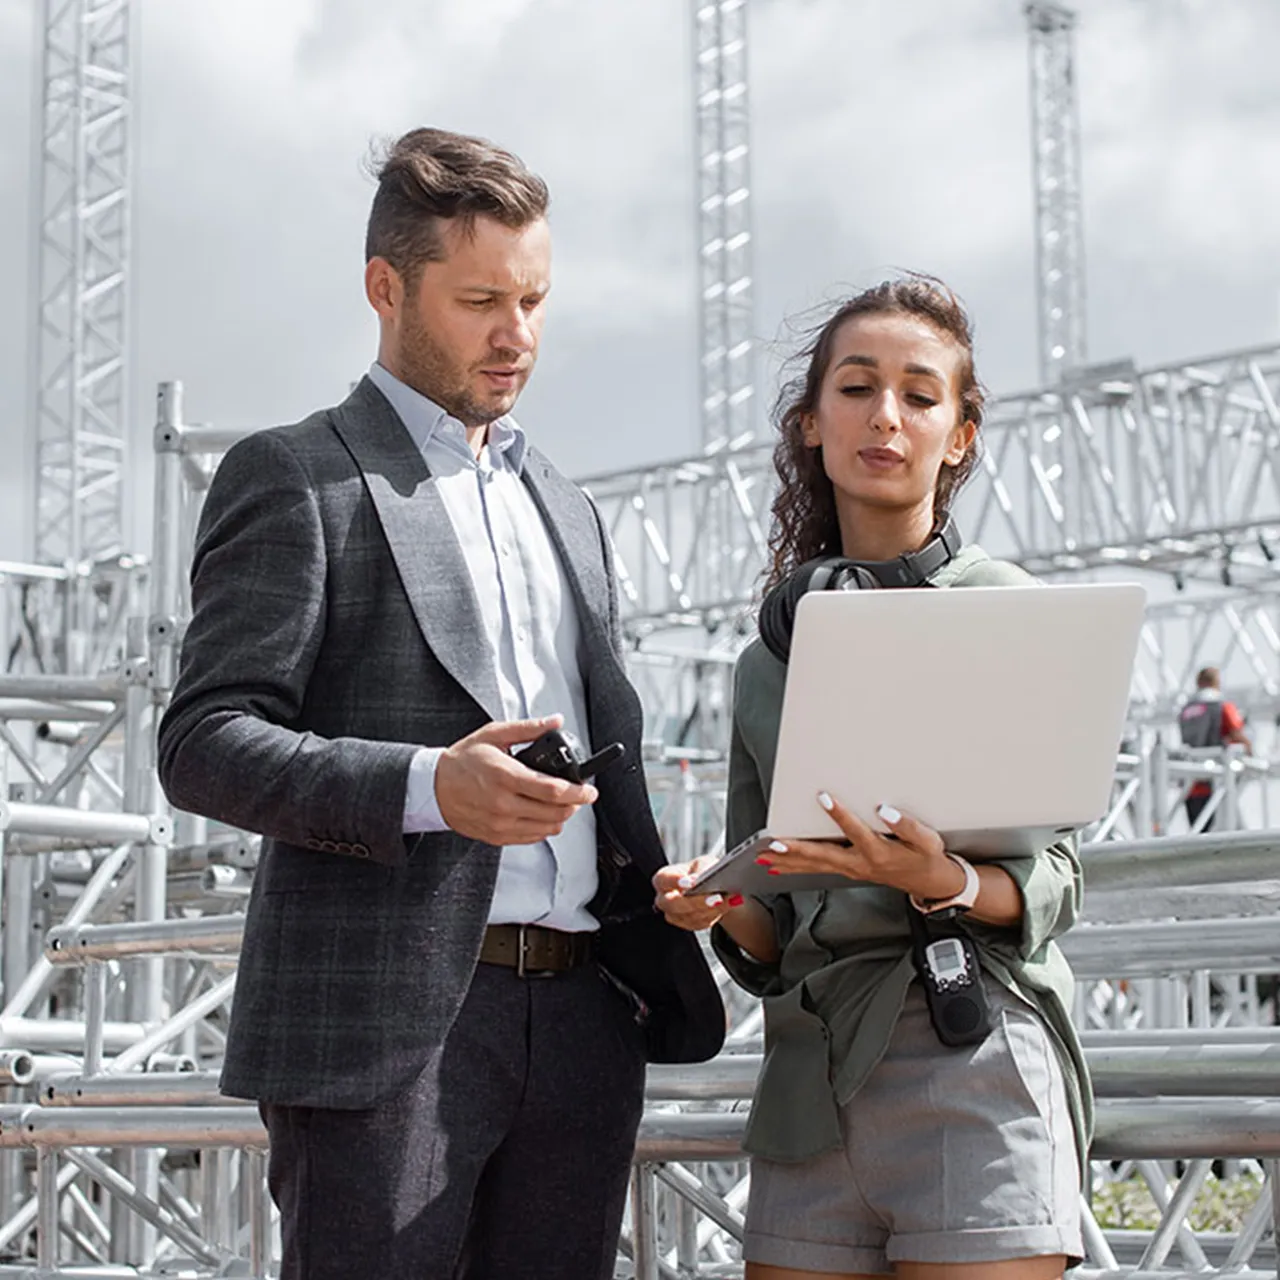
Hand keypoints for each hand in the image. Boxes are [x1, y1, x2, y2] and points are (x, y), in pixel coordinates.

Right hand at [435, 715, 597, 845]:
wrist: (434, 787)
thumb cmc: (463, 761)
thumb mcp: (494, 735)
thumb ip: (528, 729)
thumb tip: (555, 722)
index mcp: (505, 776)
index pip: (552, 790)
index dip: (578, 792)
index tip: (589, 790)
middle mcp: (503, 804)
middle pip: (555, 812)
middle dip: (574, 804)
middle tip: (579, 794)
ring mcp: (500, 824)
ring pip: (547, 828)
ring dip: (561, 816)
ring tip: (562, 802)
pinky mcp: (497, 836)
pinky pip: (532, 837)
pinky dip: (544, 827)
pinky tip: (543, 812)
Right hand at [652, 858, 744, 932]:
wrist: (711, 885)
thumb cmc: (702, 870)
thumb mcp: (703, 863)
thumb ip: (700, 869)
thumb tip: (698, 879)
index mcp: (663, 878)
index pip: (663, 879)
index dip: (675, 881)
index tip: (692, 882)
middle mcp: (664, 899)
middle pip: (673, 904)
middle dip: (696, 901)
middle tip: (715, 898)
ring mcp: (674, 915)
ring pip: (690, 916)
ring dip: (711, 909)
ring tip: (726, 900)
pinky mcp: (688, 925)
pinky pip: (701, 923)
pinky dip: (715, 914)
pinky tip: (726, 905)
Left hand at [758, 793, 966, 901]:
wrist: (929, 882)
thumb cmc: (926, 857)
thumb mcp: (927, 840)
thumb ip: (907, 825)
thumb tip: (885, 810)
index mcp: (878, 853)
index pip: (854, 830)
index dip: (839, 814)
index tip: (823, 797)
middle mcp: (860, 863)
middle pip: (822, 856)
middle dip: (795, 850)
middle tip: (773, 844)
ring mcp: (851, 869)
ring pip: (815, 865)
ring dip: (789, 861)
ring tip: (765, 856)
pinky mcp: (848, 870)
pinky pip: (817, 869)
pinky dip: (796, 867)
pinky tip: (778, 866)